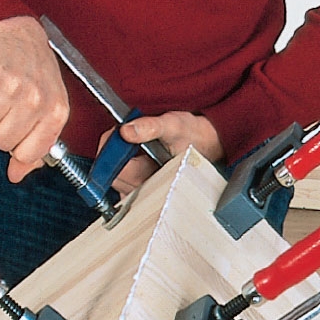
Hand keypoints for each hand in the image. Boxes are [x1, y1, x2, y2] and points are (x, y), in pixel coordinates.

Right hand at [0, 16, 68, 181]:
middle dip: (2, 129)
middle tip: (10, 108)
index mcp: (56, 112)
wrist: (22, 34)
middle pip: (3, 142)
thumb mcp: (48, 111)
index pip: (26, 154)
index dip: (18, 147)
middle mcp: (35, 98)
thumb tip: (16, 175)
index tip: (21, 133)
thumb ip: (36, 147)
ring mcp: (11, 84)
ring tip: (1, 93)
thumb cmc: (38, 74)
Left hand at [105, 111, 222, 195]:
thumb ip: (150, 127)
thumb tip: (125, 131)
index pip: (116, 172)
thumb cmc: (194, 136)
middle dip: (113, 154)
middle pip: (111, 177)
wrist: (208, 145)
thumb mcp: (174, 125)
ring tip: (134, 148)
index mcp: (153, 178)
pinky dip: (121, 169)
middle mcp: (147, 191)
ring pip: (114, 181)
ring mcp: (143, 195)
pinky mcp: (140, 194)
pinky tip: (135, 158)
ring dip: (117, 162)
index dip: (111, 149)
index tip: (119, 133)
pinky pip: (120, 184)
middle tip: (127, 136)